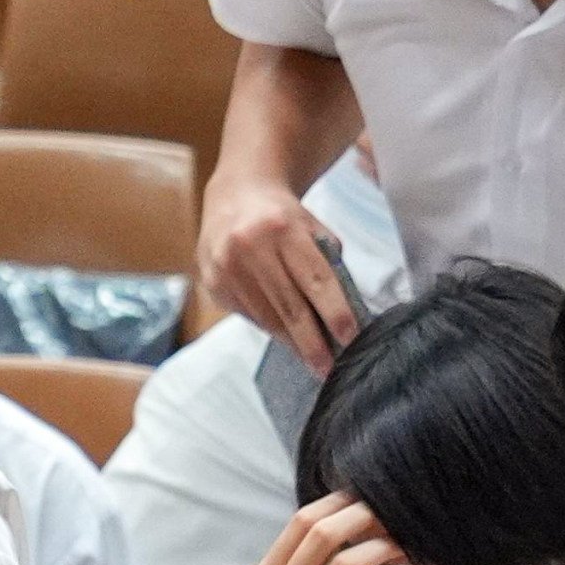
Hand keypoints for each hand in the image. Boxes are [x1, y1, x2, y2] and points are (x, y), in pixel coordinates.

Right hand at [199, 173, 362, 369]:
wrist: (235, 195)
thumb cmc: (282, 216)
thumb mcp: (310, 227)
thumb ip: (326, 264)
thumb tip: (340, 316)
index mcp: (283, 227)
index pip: (315, 279)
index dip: (335, 312)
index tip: (350, 338)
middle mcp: (250, 247)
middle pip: (290, 307)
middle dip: (313, 343)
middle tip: (329, 369)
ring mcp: (227, 267)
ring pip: (267, 318)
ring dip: (293, 343)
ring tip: (313, 360)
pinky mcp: (215, 283)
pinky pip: (250, 316)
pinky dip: (272, 329)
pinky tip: (287, 338)